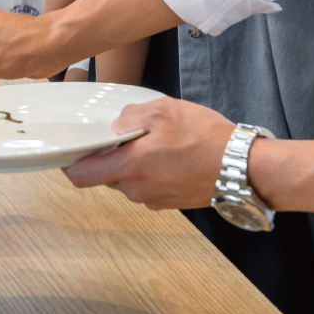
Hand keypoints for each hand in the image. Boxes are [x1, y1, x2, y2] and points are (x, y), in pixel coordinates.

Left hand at [62, 97, 233, 209]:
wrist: (242, 168)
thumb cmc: (206, 140)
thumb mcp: (164, 111)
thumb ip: (131, 116)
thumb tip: (117, 126)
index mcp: (130, 169)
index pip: (81, 177)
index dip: (71, 164)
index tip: (72, 151)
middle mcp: (137, 190)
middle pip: (107, 175)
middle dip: (113, 156)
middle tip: (130, 134)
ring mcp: (154, 200)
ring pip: (130, 179)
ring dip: (136, 162)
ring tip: (160, 141)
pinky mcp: (170, 202)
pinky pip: (150, 184)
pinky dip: (154, 170)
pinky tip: (173, 154)